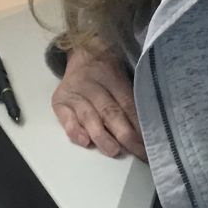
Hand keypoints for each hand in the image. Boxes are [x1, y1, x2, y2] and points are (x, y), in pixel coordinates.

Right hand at [51, 43, 146, 160]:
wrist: (82, 55)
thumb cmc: (107, 74)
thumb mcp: (122, 79)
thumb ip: (130, 103)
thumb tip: (144, 133)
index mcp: (113, 78)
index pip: (127, 104)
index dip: (138, 126)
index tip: (148, 146)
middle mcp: (92, 85)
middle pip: (109, 111)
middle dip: (123, 134)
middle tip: (136, 152)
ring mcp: (75, 93)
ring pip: (89, 116)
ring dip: (101, 136)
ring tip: (113, 151)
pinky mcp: (59, 101)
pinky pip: (66, 118)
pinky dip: (75, 130)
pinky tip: (84, 141)